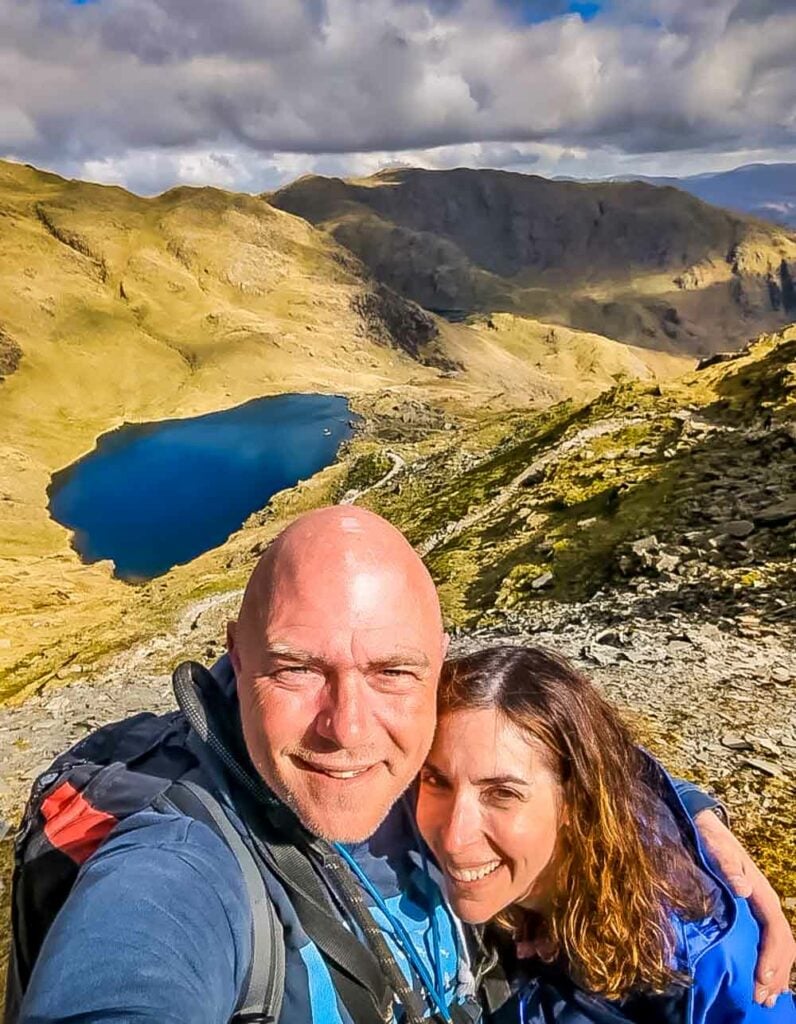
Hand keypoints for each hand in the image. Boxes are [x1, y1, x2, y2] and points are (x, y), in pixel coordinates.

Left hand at [694, 808, 795, 1006]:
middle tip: (760, 999)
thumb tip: (743, 888)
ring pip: (779, 949)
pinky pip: (768, 945)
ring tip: (763, 1000)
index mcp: (762, 892)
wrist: (705, 828)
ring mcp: (760, 911)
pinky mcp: (751, 916)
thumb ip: (727, 865)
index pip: (776, 930)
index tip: (760, 978)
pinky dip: (769, 967)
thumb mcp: (715, 846)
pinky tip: (762, 984)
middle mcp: (766, 904)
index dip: (771, 957)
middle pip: (782, 946)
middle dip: (775, 974)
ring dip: (775, 976)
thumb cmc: (708, 838)